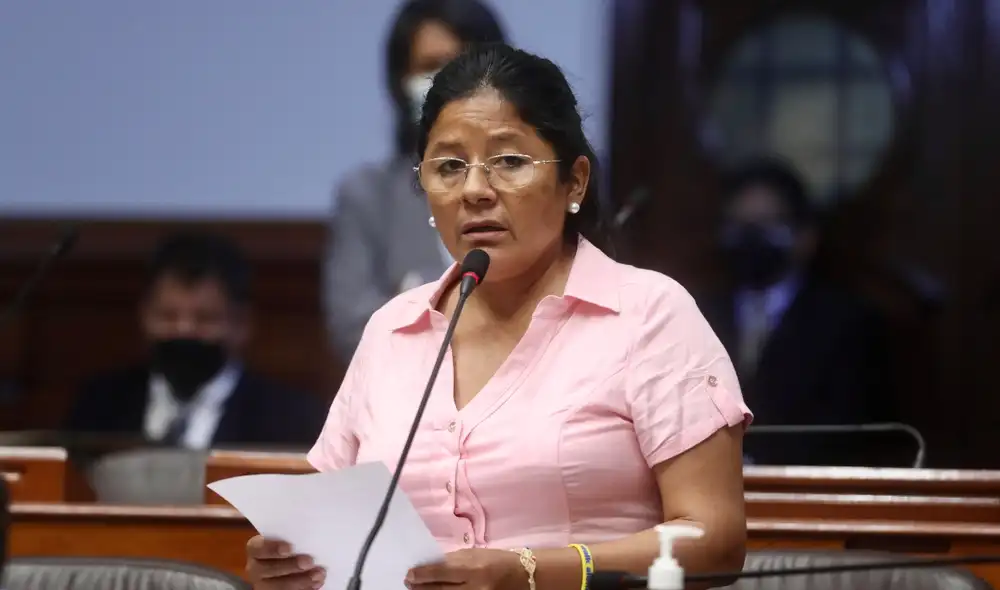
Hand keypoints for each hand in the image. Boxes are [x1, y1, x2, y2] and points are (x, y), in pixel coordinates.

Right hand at [245, 535, 325, 589]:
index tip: (289, 548)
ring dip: (300, 581)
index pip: (257, 548)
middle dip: (291, 566)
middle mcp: (255, 568)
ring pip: (276, 587)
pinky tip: (316, 584)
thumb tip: (310, 532)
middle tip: (309, 561)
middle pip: (268, 569)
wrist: (287, 565)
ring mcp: (263, 585)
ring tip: (318, 575)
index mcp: (255, 550)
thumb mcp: (288, 539)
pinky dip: (304, 589)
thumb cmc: (290, 546)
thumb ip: (292, 537)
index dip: (272, 548)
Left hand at [406, 549, 525, 589]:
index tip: (409, 573)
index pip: (441, 573)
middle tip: (409, 583)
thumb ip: (453, 560)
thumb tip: (431, 565)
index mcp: (473, 569)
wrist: (523, 576)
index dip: (423, 574)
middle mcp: (474, 588)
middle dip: (421, 587)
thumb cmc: (497, 560)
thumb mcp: (475, 554)